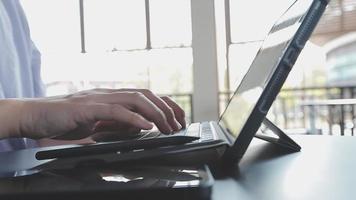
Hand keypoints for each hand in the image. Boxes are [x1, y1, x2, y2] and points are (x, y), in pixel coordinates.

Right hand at [1, 88, 185, 139]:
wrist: (36, 115)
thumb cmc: (65, 120)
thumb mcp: (97, 124)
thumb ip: (117, 125)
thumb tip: (139, 129)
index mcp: (112, 98)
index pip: (145, 97)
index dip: (165, 106)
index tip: (178, 119)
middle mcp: (109, 94)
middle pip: (146, 95)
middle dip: (167, 109)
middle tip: (178, 125)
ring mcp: (99, 99)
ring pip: (135, 99)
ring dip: (155, 113)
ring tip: (167, 126)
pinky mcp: (88, 107)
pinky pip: (116, 110)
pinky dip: (133, 118)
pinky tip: (146, 126)